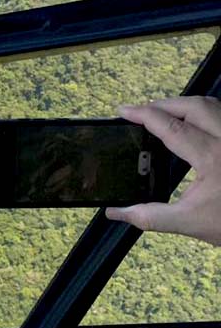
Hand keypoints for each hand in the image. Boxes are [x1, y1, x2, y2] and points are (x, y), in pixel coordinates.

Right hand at [105, 96, 220, 244]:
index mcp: (212, 158)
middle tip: (141, 113)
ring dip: (184, 106)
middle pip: (192, 106)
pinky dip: (202, 113)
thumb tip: (116, 213)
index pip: (171, 127)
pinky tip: (191, 124)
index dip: (143, 115)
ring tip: (163, 115)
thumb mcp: (190, 222)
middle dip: (163, 104)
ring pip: (211, 105)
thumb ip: (149, 216)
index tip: (124, 111)